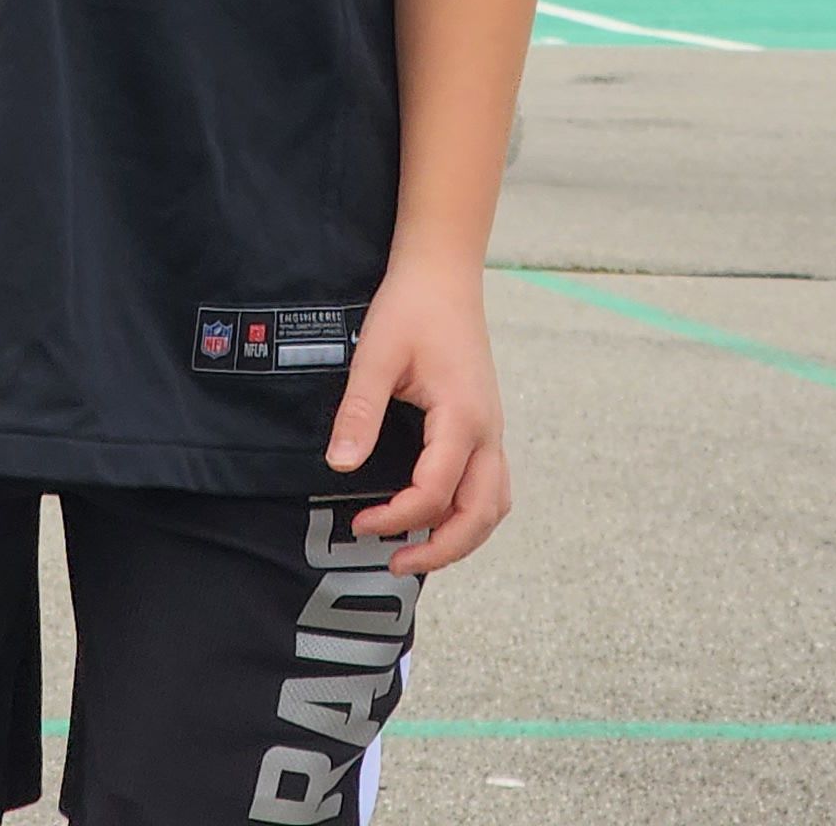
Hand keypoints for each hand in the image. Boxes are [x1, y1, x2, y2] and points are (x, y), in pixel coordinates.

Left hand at [326, 256, 507, 577]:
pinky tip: (438, 514)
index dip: (397, 517)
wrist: (444, 273)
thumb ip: (360, 410)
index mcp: (462, 415)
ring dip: (462, 536)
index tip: (361, 522)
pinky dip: (472, 512)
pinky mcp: (486, 424)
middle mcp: (487, 429)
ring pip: (494, 504)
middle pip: (480, 513)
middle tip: (394, 562)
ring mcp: (492, 428)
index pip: (435, 490)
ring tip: (418, 549)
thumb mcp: (376, 354)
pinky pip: (492, 485)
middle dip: (441, 548)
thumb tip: (341, 465)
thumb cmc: (410, 308)